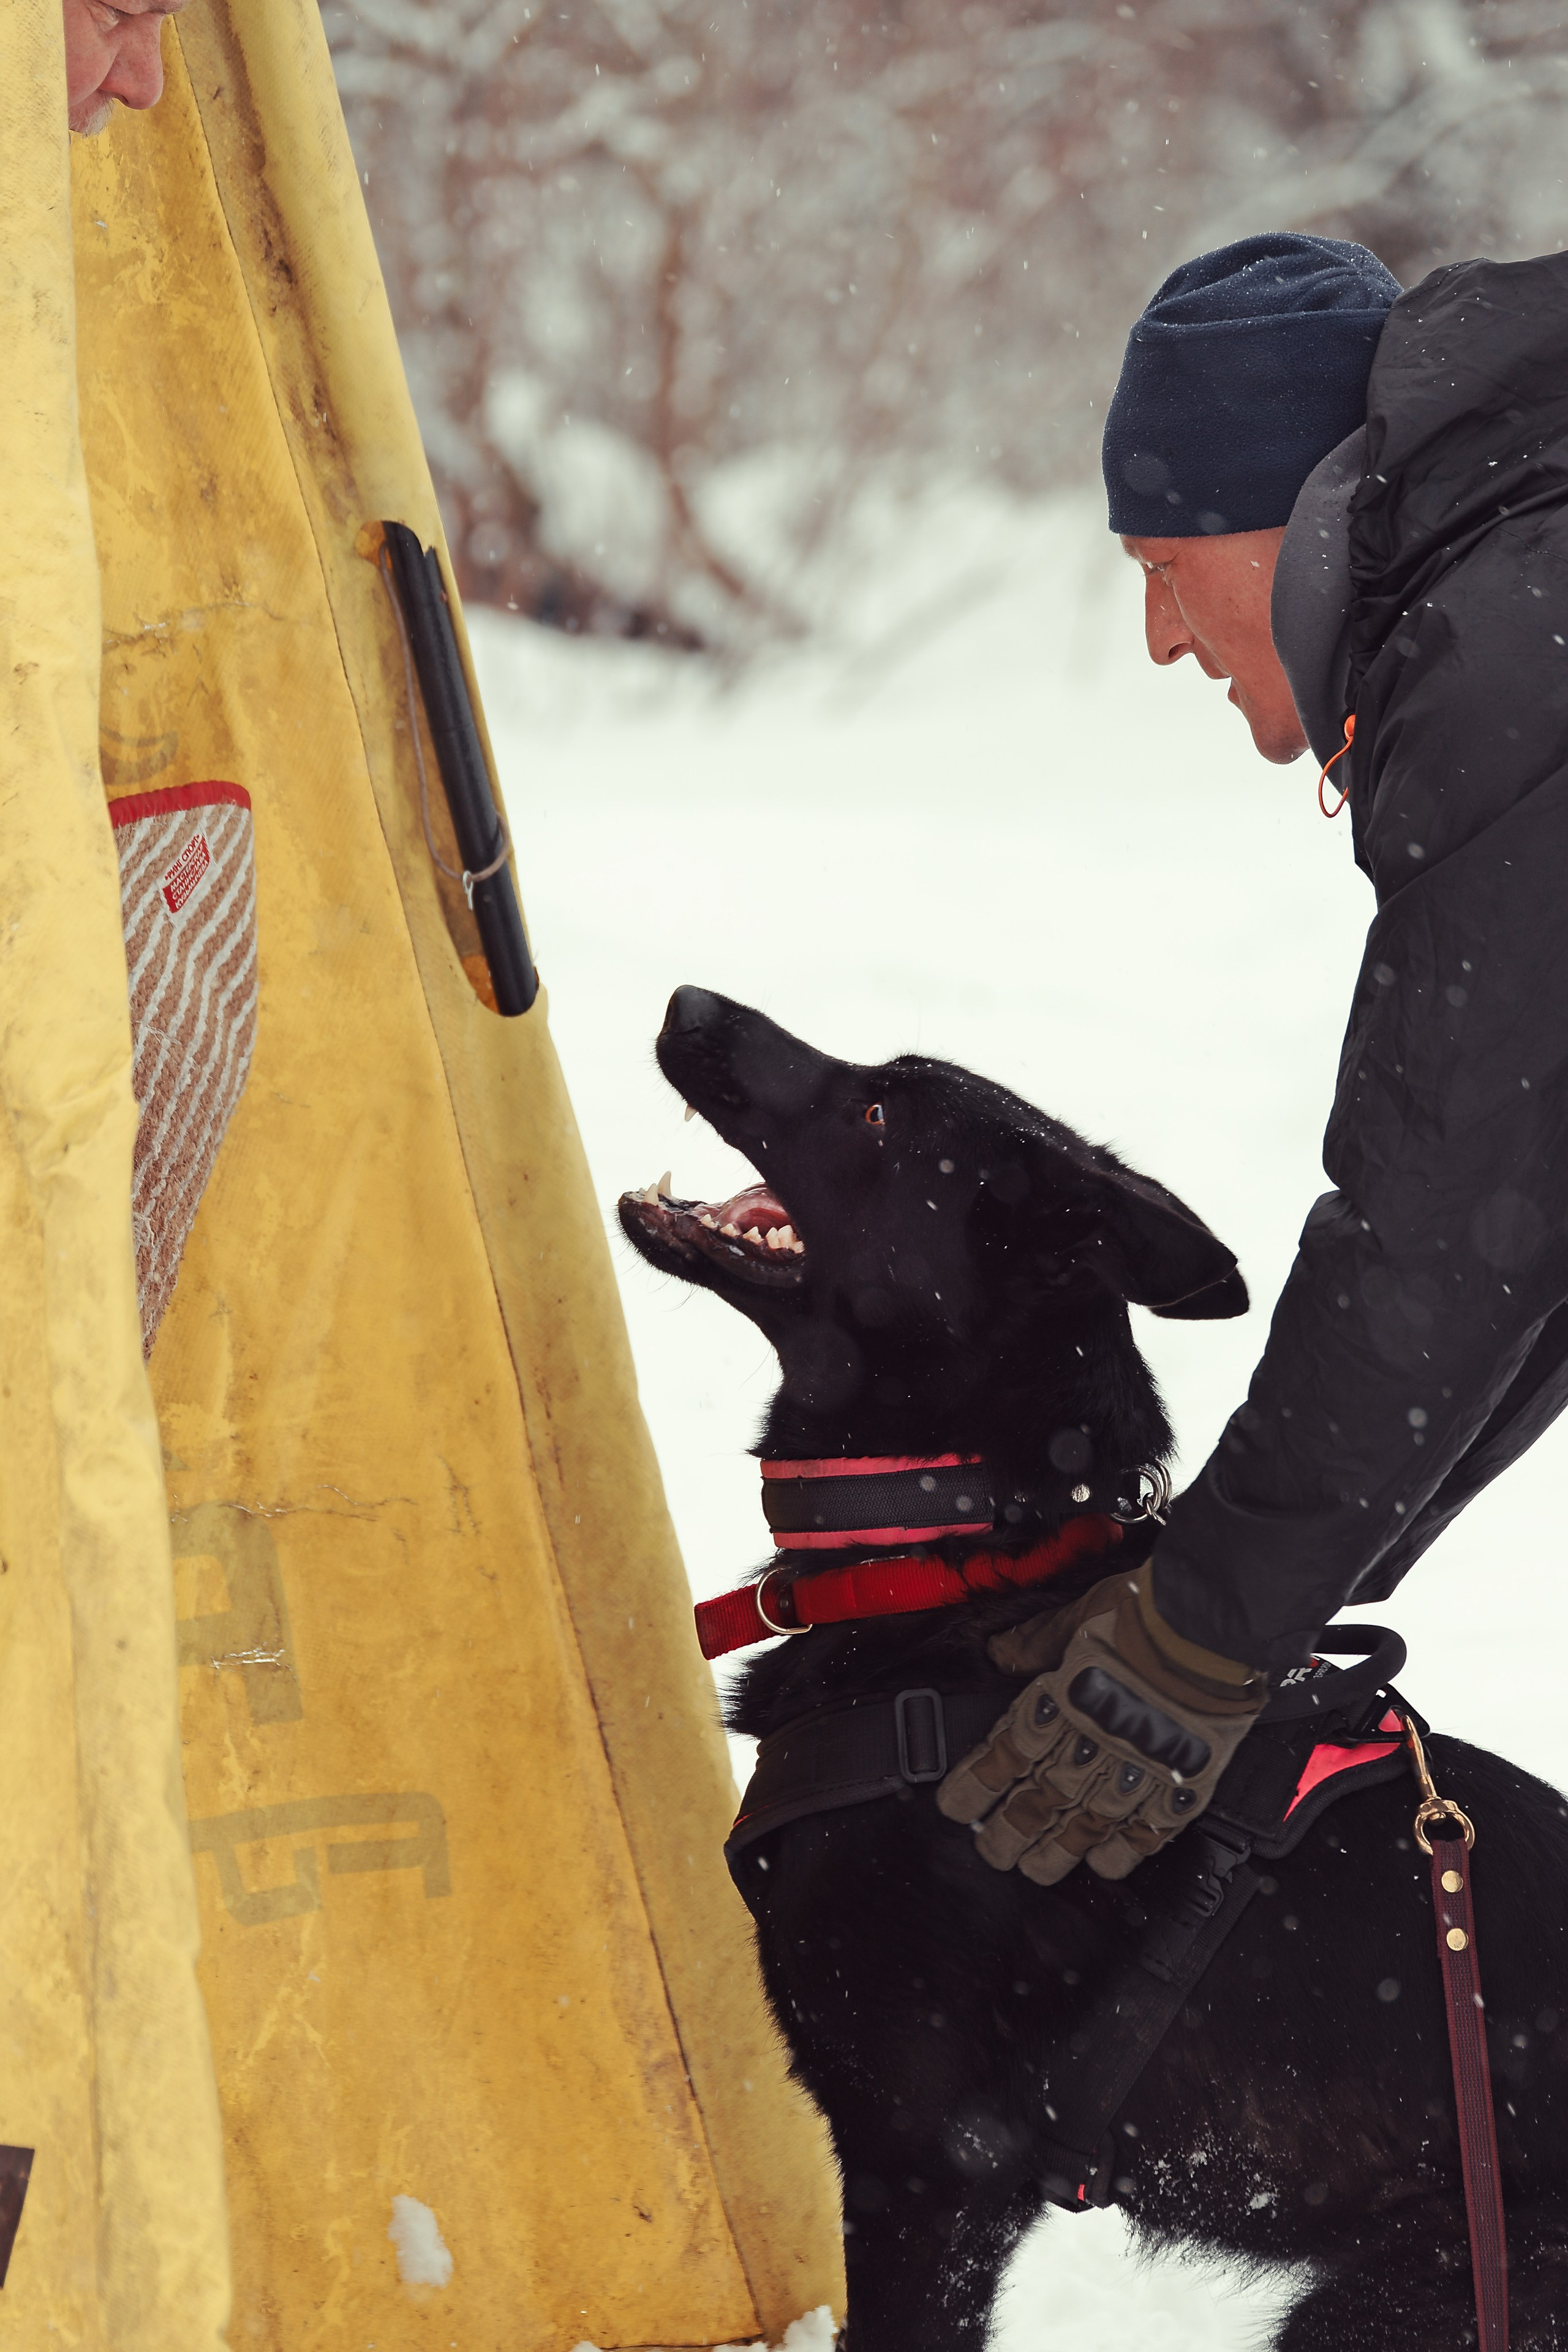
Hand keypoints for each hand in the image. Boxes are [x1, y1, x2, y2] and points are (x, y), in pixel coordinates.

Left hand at [936, 1562, 1266, 1883]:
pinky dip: (1128, 1848)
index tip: (955, 1806)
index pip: (1008, 1753)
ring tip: (1037, 1870)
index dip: (977, 1784)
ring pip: (1089, 1822)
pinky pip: (1151, 1826)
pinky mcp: (1183, 1778)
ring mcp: (1139, 1765)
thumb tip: (1000, 1653)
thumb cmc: (1146, 1614)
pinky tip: (1108, 1862)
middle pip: (1043, 1798)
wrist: (1210, 1626)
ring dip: (1059, 1851)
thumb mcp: (1078, 1614)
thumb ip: (1037, 1641)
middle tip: (992, 1854)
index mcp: (1064, 1700)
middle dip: (1011, 1831)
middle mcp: (1095, 1741)